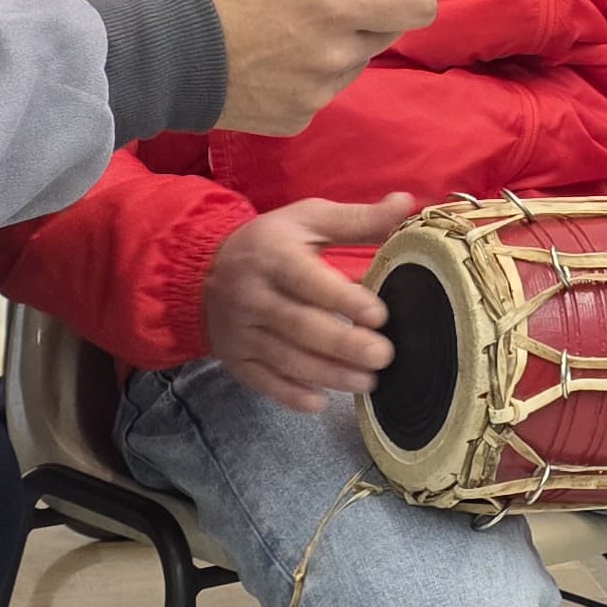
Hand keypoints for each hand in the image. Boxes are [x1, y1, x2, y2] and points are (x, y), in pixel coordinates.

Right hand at [168, 0, 436, 133]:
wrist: (151, 54)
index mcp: (336, 6)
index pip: (418, 7)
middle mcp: (336, 56)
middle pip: (386, 32)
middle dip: (367, 10)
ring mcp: (317, 94)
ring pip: (353, 62)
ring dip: (337, 42)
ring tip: (287, 24)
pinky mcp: (294, 119)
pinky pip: (321, 91)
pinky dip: (308, 73)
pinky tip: (269, 56)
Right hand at [204, 194, 416, 409]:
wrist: (201, 271)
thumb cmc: (270, 243)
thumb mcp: (308, 220)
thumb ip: (357, 219)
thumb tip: (406, 203)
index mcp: (272, 255)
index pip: (306, 280)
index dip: (342, 299)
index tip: (378, 315)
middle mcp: (252, 295)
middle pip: (299, 326)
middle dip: (343, 345)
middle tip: (384, 356)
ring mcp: (240, 331)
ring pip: (285, 359)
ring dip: (328, 375)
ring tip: (368, 382)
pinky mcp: (234, 358)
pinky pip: (261, 381)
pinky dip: (290, 396)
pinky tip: (320, 402)